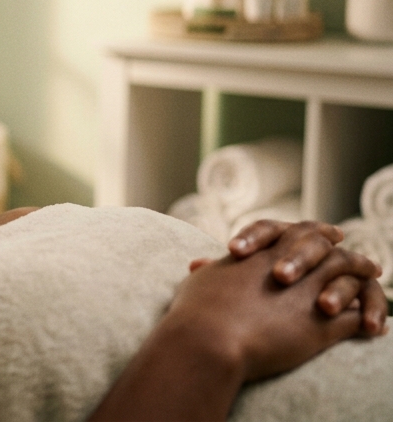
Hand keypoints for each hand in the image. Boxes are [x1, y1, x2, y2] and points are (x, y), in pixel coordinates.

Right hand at [173, 230, 385, 383]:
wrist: (210, 339)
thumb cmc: (198, 309)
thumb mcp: (202, 280)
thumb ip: (211, 270)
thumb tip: (200, 265)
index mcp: (266, 253)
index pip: (301, 232)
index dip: (317, 232)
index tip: (331, 234)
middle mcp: (294, 268)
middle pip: (333, 251)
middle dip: (350, 254)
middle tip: (364, 260)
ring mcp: (310, 296)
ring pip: (350, 280)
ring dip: (364, 281)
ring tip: (374, 284)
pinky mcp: (321, 327)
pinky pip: (353, 319)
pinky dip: (366, 320)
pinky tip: (371, 327)